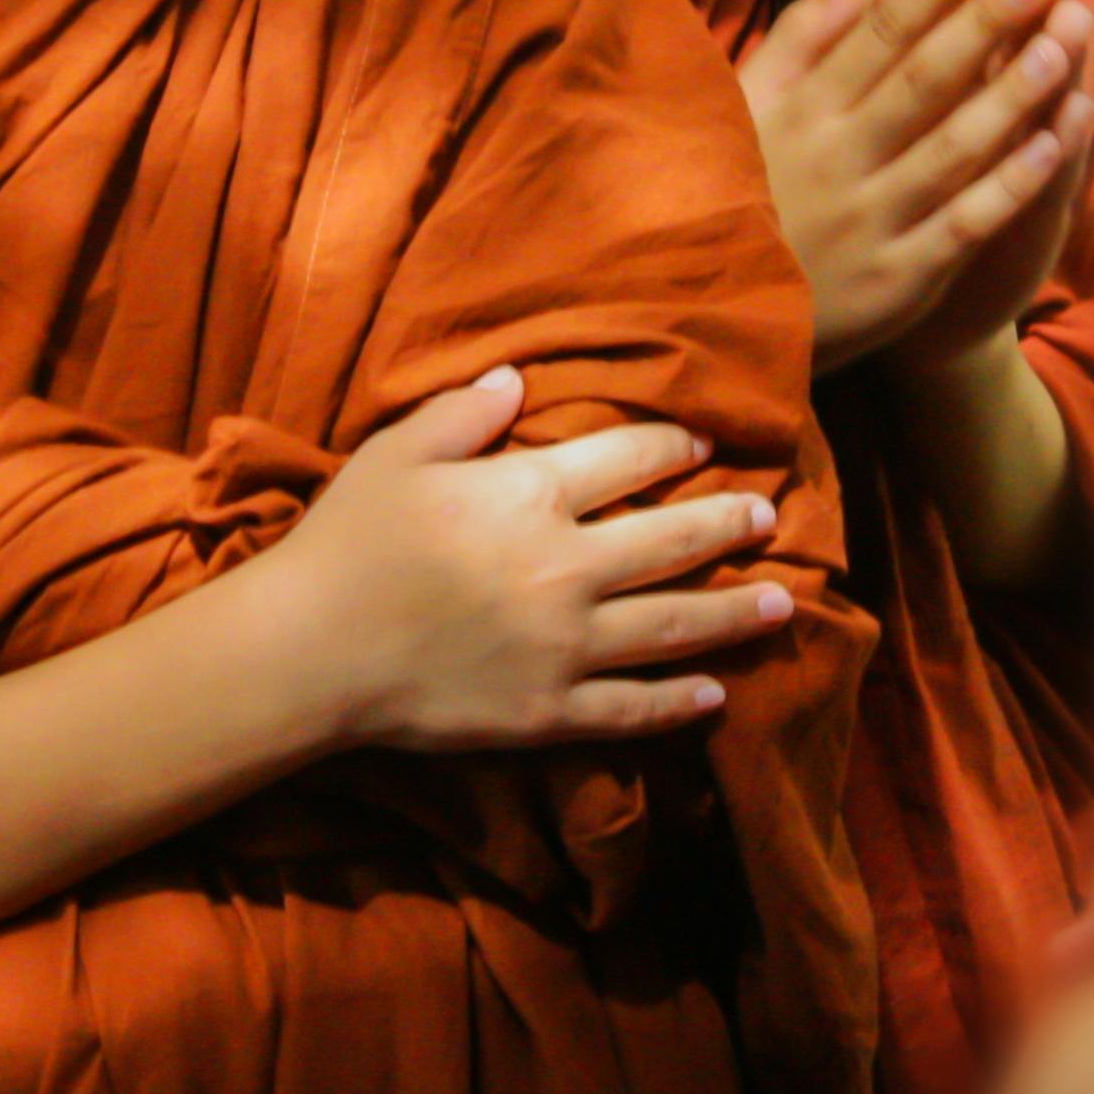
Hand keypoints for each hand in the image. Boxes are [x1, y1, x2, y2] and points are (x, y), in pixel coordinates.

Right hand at [281, 366, 794, 749]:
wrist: (309, 652)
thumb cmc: (347, 542)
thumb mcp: (396, 455)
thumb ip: (462, 415)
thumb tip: (517, 381)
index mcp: (531, 495)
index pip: (628, 459)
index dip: (672, 445)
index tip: (703, 442)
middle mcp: (567, 568)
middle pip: (672, 539)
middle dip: (728, 523)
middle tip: (769, 516)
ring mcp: (565, 647)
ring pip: (674, 625)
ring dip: (735, 612)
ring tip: (783, 602)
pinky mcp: (549, 712)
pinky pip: (631, 707)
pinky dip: (678, 702)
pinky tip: (715, 693)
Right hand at [738, 0, 1093, 368]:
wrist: (712, 316)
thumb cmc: (742, 192)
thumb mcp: (747, 106)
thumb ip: (806, 36)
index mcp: (802, 109)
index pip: (881, 32)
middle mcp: (836, 158)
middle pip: (922, 78)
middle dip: (985, 19)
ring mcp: (869, 221)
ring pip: (951, 147)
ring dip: (1011, 92)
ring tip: (1064, 38)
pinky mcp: (897, 280)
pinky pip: (962, 224)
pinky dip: (1008, 183)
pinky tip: (1054, 142)